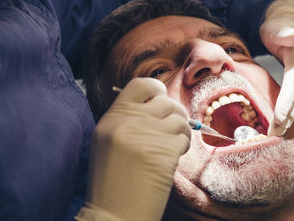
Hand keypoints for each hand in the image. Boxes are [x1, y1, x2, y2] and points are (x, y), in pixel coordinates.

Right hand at [78, 78, 190, 220]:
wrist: (113, 212)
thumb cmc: (112, 178)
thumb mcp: (109, 140)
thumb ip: (128, 117)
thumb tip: (158, 101)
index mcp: (112, 117)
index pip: (140, 84)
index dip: (156, 89)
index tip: (161, 100)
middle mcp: (128, 122)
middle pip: (166, 101)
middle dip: (175, 113)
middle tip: (173, 127)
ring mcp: (147, 135)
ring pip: (179, 119)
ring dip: (182, 131)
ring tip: (173, 145)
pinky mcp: (164, 151)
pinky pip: (184, 138)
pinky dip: (183, 146)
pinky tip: (173, 157)